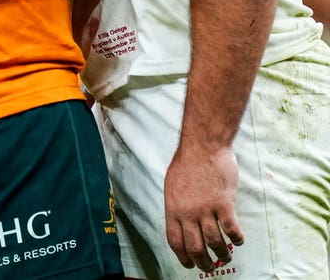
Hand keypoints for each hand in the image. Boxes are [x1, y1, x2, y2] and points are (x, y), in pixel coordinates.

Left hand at [164, 143, 243, 271]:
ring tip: (226, 256)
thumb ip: (177, 204)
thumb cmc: (188, 160)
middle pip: (195, 247)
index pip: (175, 241)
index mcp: (173, 208)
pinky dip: (237, 239)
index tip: (189, 264)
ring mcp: (206, 209)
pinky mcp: (224, 204)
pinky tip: (239, 240)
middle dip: (203, 262)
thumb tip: (181, 221)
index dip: (183, 256)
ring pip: (215, 243)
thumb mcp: (172, 183)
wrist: (203, 144)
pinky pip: (232, 230)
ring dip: (222, 253)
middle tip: (209, 267)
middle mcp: (189, 212)